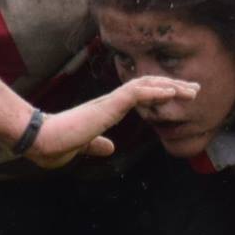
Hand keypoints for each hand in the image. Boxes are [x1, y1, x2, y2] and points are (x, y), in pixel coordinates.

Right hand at [28, 75, 197, 167]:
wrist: (39, 141)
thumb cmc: (54, 144)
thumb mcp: (82, 147)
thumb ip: (96, 145)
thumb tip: (109, 148)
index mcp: (105, 110)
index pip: (138, 95)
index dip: (159, 93)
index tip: (178, 95)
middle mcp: (110, 102)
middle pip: (147, 86)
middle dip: (173, 86)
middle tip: (194, 88)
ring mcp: (109, 102)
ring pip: (146, 86)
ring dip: (171, 87)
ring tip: (191, 89)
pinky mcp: (108, 106)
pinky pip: (137, 94)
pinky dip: (156, 92)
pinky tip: (173, 93)